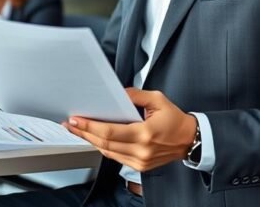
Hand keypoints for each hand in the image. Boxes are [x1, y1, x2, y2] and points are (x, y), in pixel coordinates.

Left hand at [64, 88, 196, 172]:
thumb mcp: (158, 99)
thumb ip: (135, 95)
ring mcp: (140, 161)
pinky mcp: (140, 166)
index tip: (76, 120)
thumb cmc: (175, 120)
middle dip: (84, 133)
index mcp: (145, 133)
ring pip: (108, 152)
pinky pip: (116, 157)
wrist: (190, 140)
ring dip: (91, 141)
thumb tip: (117, 93)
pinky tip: (94, 139)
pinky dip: (103, 147)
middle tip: (70, 124)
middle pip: (104, 143)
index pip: (110, 132)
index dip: (90, 127)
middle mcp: (141, 150)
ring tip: (78, 130)